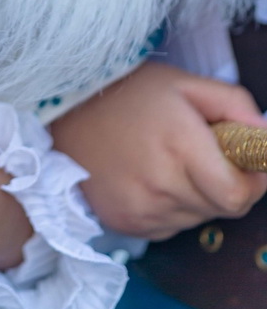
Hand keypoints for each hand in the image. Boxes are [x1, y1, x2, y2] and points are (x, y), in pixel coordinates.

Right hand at [51, 61, 266, 238]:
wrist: (62, 112)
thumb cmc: (126, 92)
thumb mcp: (182, 83)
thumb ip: (233, 103)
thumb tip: (264, 133)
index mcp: (180, 144)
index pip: (237, 195)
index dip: (251, 182)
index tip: (246, 163)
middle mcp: (161, 183)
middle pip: (220, 208)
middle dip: (223, 184)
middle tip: (201, 153)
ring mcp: (141, 208)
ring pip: (195, 217)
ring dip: (195, 195)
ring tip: (169, 161)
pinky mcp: (126, 222)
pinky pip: (169, 225)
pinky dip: (170, 206)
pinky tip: (149, 176)